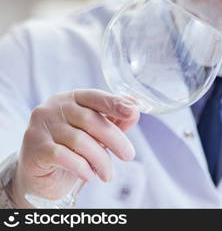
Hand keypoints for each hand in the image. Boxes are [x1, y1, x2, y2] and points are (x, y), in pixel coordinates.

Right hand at [9, 89, 138, 206]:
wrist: (40, 174)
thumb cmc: (71, 148)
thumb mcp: (96, 132)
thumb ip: (115, 120)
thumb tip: (134, 109)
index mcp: (72, 98)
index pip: (95, 97)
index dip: (115, 103)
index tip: (132, 112)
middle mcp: (54, 108)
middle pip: (91, 120)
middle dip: (115, 139)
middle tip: (129, 156)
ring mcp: (42, 126)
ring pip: (79, 140)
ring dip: (100, 160)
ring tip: (108, 174)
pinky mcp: (35, 148)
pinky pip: (64, 156)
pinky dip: (81, 167)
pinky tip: (89, 175)